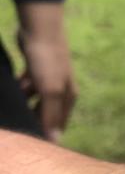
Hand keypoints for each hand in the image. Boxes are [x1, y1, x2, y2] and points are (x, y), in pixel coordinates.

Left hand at [16, 1, 76, 141]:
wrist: (40, 28)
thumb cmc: (48, 61)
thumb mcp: (50, 90)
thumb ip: (50, 115)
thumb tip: (54, 141)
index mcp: (68, 96)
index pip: (58, 123)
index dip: (46, 134)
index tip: (30, 144)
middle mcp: (60, 89)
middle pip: (45, 112)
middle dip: (32, 120)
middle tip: (16, 131)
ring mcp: (47, 79)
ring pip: (33, 100)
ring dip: (22, 105)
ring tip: (9, 113)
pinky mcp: (34, 70)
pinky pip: (25, 87)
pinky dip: (18, 91)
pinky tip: (7, 94)